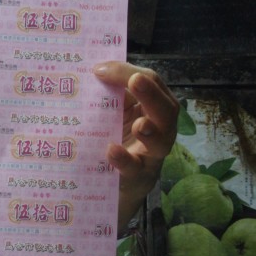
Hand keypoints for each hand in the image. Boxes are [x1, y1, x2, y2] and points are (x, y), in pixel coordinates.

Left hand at [93, 61, 178, 227]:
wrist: (108, 186)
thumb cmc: (111, 140)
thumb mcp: (110, 115)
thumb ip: (106, 96)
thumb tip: (89, 71)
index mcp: (151, 107)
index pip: (150, 82)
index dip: (127, 72)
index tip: (98, 69)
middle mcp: (159, 129)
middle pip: (166, 109)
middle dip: (151, 94)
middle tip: (136, 80)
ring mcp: (151, 155)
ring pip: (162, 142)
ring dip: (152, 131)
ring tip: (140, 125)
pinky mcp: (137, 178)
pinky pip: (134, 170)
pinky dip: (124, 161)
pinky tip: (112, 152)